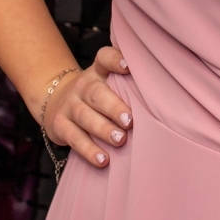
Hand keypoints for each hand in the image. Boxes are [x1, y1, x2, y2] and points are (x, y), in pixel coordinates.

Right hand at [40, 47, 132, 168]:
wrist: (56, 102)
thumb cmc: (96, 96)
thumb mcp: (107, 82)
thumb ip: (128, 83)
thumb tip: (163, 90)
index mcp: (97, 72)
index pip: (104, 58)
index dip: (115, 60)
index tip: (128, 67)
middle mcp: (82, 86)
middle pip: (96, 93)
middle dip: (113, 107)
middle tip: (130, 121)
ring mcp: (69, 106)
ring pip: (85, 117)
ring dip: (103, 130)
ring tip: (120, 140)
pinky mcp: (60, 126)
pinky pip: (75, 139)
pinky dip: (89, 151)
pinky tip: (103, 160)